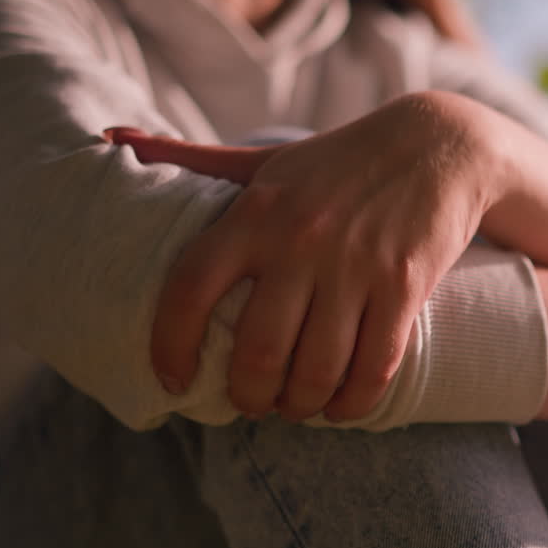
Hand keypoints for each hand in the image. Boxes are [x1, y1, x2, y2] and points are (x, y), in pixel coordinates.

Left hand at [106, 91, 506, 420]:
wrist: (440, 145)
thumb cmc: (339, 162)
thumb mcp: (264, 159)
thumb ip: (193, 160)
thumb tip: (108, 140)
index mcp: (256, 213)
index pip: (190, 287)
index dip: (170, 344)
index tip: (171, 378)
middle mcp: (301, 240)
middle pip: (260, 352)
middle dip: (251, 397)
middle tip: (252, 404)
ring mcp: (357, 266)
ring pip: (318, 370)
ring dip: (302, 405)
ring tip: (297, 407)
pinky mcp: (405, 285)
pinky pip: (374, 368)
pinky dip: (353, 402)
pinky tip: (342, 406)